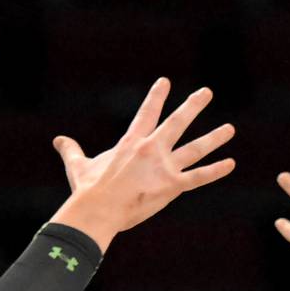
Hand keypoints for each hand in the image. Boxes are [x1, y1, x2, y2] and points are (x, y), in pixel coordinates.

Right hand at [49, 78, 235, 251]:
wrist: (98, 208)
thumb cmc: (88, 189)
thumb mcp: (78, 164)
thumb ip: (71, 150)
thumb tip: (59, 140)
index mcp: (131, 142)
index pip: (147, 112)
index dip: (156, 96)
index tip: (166, 82)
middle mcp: (151, 148)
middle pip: (177, 122)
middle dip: (193, 106)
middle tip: (206, 93)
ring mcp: (163, 167)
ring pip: (194, 148)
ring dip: (214, 138)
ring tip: (229, 129)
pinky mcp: (171, 186)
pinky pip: (198, 177)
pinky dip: (215, 171)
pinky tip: (230, 164)